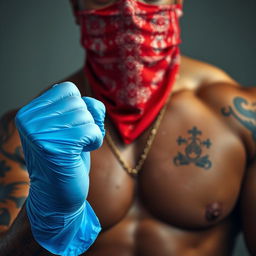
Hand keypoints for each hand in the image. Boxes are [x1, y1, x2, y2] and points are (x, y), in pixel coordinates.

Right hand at [15, 82, 104, 254]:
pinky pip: (92, 130)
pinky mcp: (56, 147)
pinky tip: (82, 153)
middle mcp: (31, 120)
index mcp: (30, 113)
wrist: (56, 196)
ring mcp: (41, 133)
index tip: (72, 128)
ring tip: (76, 149)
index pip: (68, 89)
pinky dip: (95, 141)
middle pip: (79, 101)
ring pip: (87, 115)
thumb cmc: (67, 159)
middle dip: (86, 121)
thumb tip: (92, 103)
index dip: (80, 108)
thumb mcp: (70, 127)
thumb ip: (80, 108)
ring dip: (91, 133)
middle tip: (75, 141)